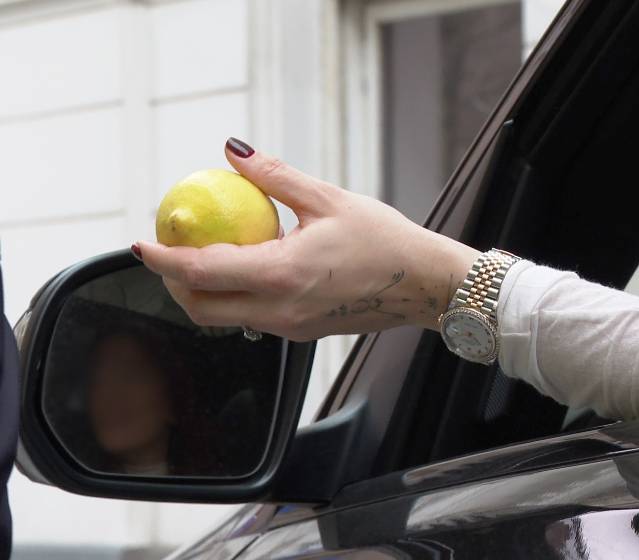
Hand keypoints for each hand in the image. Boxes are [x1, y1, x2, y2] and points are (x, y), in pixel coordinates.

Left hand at [136, 137, 479, 340]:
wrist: (422, 285)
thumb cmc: (385, 240)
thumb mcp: (328, 199)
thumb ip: (275, 176)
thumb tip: (233, 152)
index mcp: (282, 274)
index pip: (200, 272)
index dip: (163, 258)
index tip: (143, 241)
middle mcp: (280, 309)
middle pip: (200, 308)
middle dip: (174, 282)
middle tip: (171, 250)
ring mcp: (290, 327)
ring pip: (223, 317)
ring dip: (201, 291)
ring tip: (206, 255)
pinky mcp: (301, 332)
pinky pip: (251, 318)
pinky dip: (233, 296)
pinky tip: (247, 267)